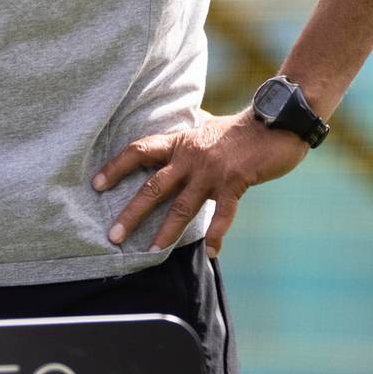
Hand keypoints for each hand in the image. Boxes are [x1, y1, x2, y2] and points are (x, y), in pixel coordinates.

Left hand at [92, 111, 308, 258]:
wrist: (277, 122)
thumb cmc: (241, 128)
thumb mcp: (207, 124)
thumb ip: (190, 129)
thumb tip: (180, 120)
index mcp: (180, 142)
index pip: (140, 151)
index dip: (116, 166)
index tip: (96, 185)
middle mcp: (190, 156)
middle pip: (154, 186)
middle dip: (132, 213)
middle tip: (113, 236)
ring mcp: (212, 171)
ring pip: (182, 206)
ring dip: (167, 231)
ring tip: (152, 252)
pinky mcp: (235, 182)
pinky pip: (222, 214)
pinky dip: (216, 235)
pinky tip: (210, 253)